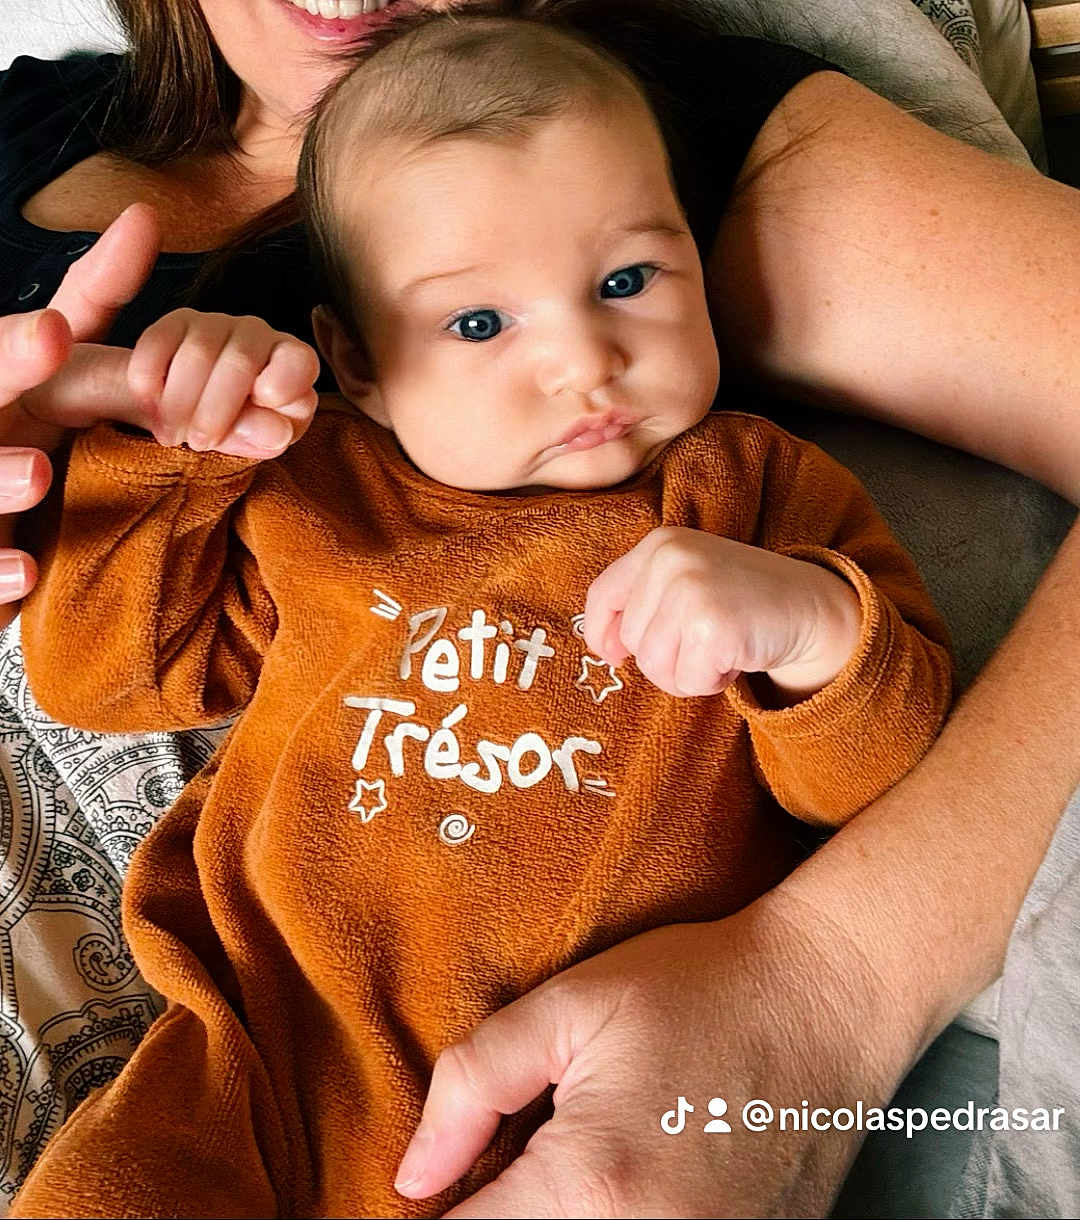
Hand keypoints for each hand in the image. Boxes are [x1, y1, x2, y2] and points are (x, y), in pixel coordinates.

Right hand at [0, 202, 160, 620]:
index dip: (18, 346)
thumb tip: (146, 217)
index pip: (5, 356)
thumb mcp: (58, 359)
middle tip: (42, 364)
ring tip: (37, 472)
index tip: (51, 330)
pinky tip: (28, 573)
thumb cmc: (21, 414)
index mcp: (2, 381)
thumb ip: (97, 298)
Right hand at [124, 308, 319, 456]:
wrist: (189, 414)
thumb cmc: (237, 428)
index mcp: (294, 363)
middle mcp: (258, 334)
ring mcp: (216, 323)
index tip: (258, 409)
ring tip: (173, 435)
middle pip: (240, 361)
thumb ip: (265, 434)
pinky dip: (149, 383)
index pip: (300, 361)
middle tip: (200, 443)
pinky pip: (158, 343)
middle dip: (215, 411)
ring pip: (198, 353)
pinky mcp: (175, 323)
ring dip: (179, 404)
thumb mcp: (255, 441)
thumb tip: (278, 431)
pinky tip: (151, 408)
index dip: (281, 386)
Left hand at [393, 893, 901, 1217]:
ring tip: (574, 1165)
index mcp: (591, 1186)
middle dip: (502, 1215)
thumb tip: (414, 1177)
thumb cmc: (699, 990)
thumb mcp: (568, 1007)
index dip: (446, 1209)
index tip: (453, 1179)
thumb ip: (471, 1086)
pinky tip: (627, 1180)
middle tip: (513, 1163)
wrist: (825, 998)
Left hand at [583, 527, 860, 700]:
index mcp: (659, 544)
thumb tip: (605, 647)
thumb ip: (645, 600)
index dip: (602, 633)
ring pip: (654, 666)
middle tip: (705, 642)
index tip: (616, 655)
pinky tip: (734, 658)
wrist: (811, 606)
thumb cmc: (744, 600)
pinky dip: (710, 683)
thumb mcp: (687, 580)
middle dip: (664, 657)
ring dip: (687, 673)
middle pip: (632, 640)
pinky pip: (687, 681)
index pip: (602, 595)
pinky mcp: (712, 626)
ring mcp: (690, 590)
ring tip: (719, 649)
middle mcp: (670, 560)